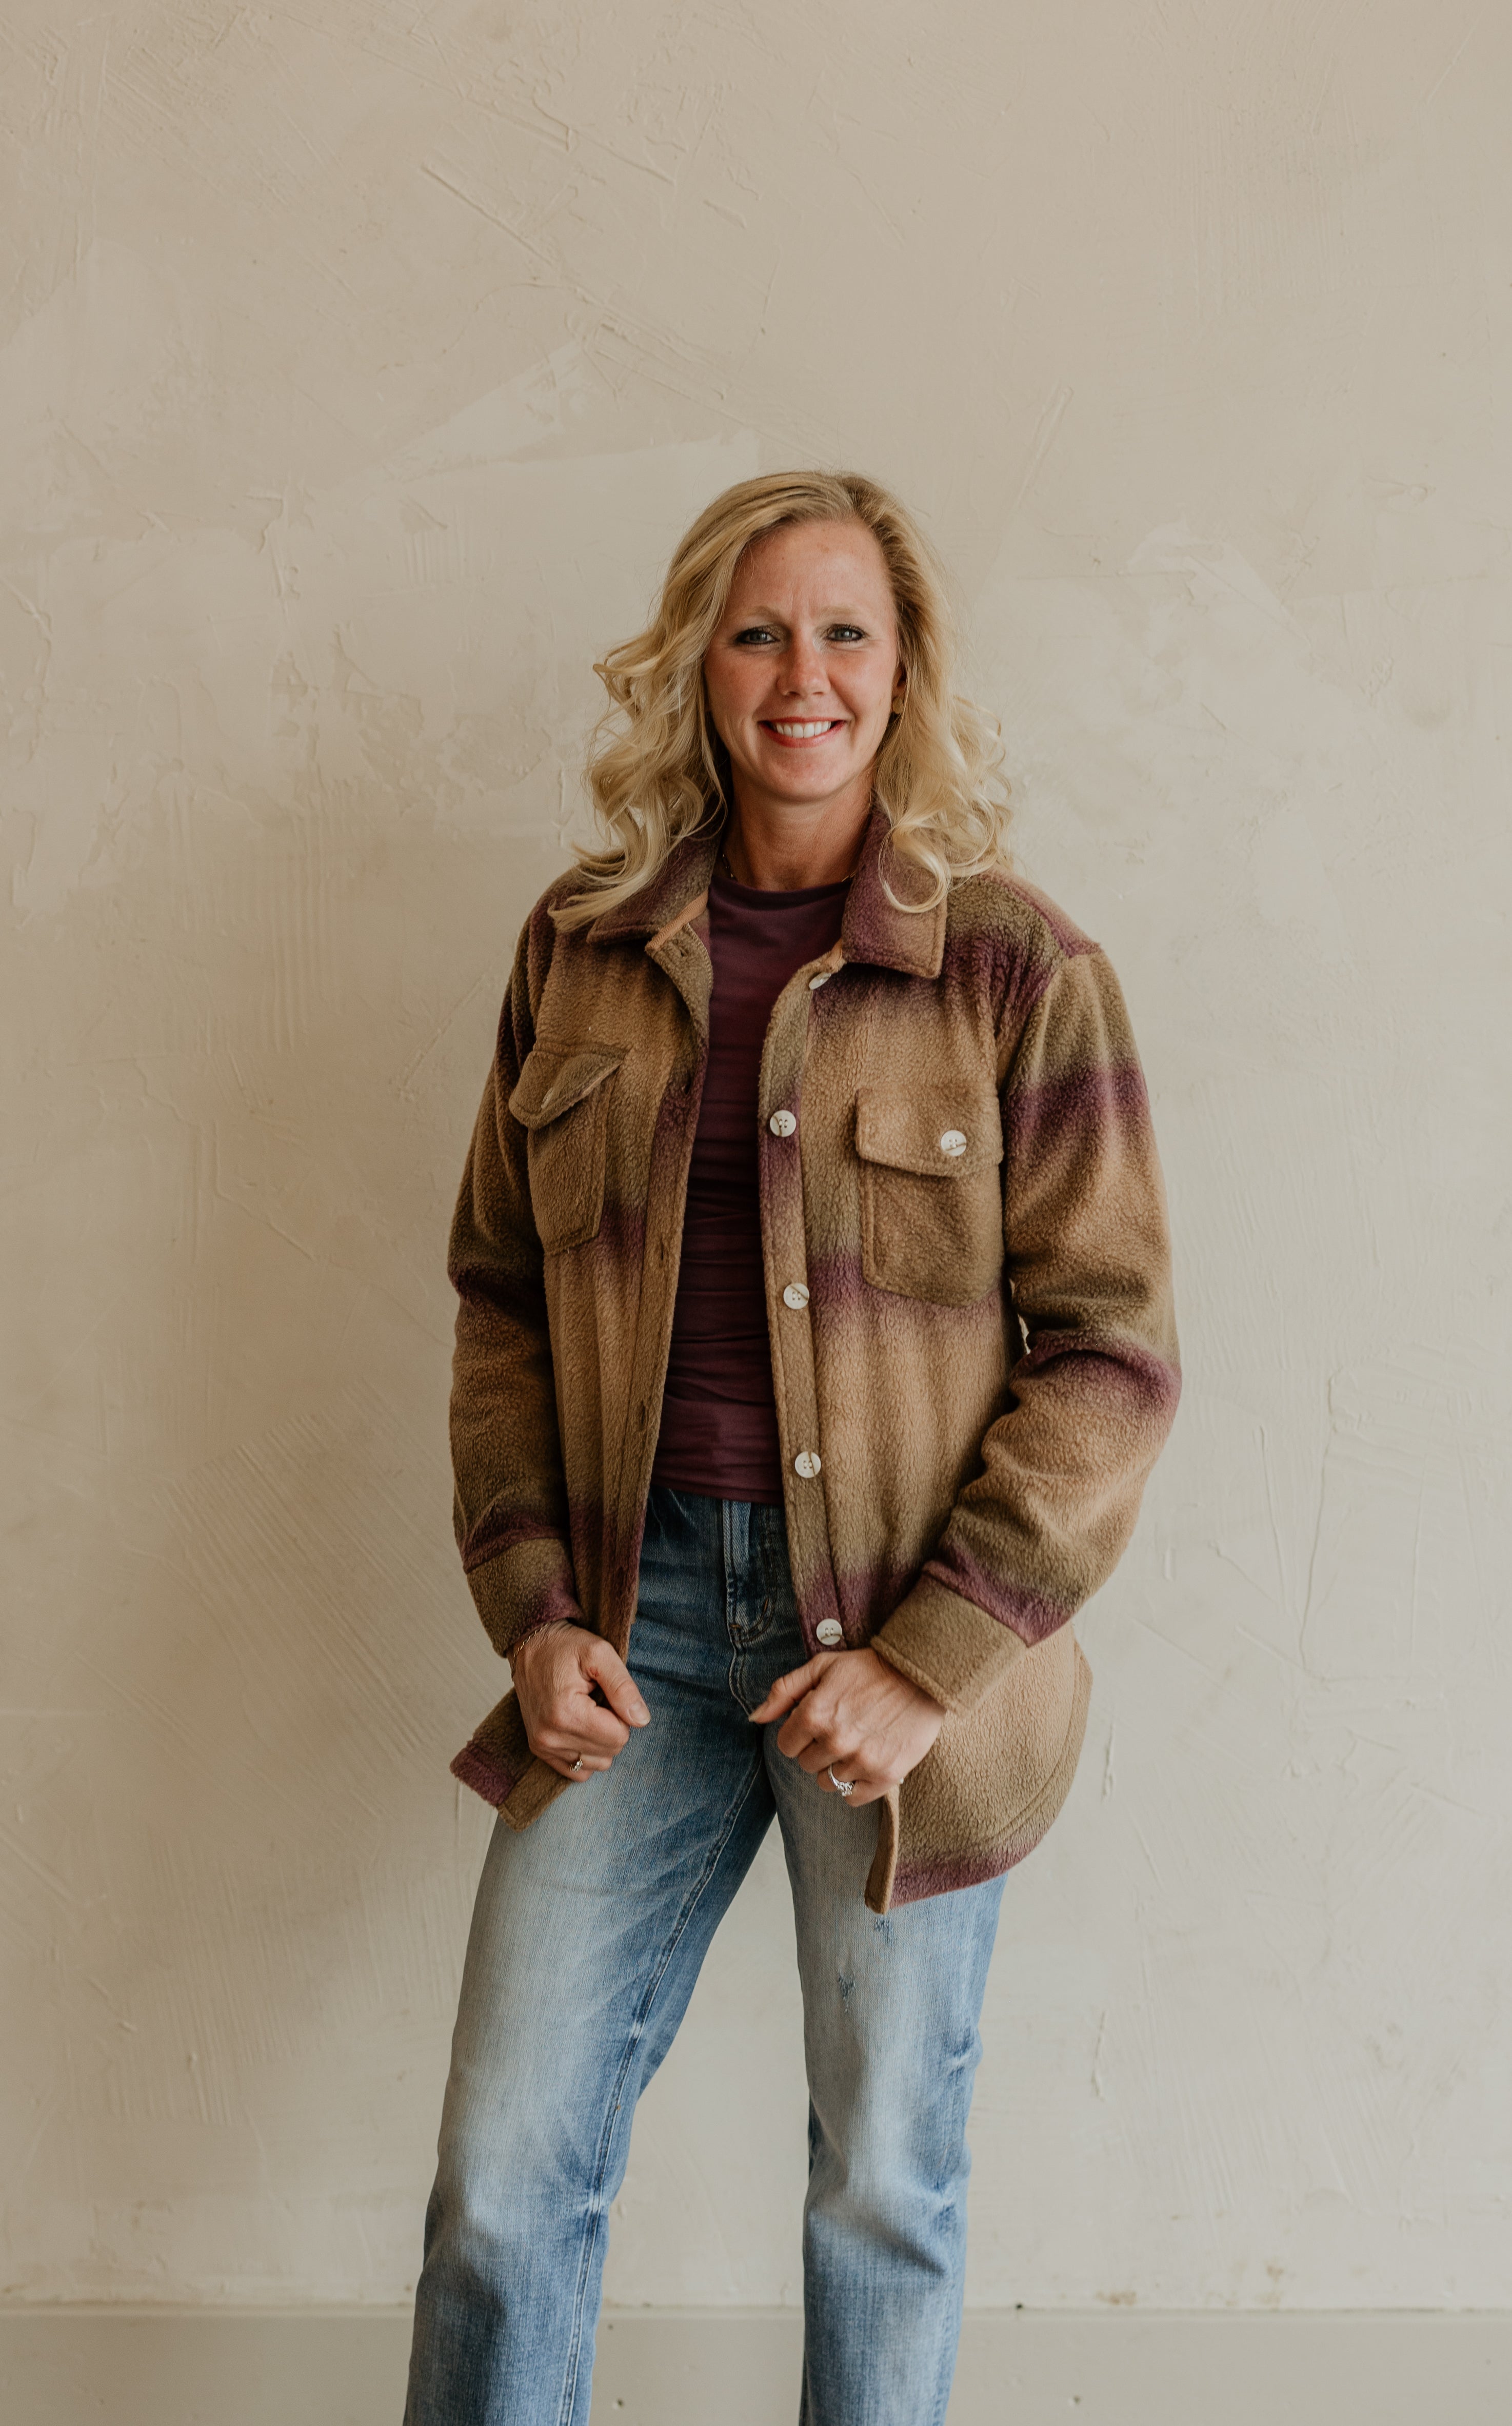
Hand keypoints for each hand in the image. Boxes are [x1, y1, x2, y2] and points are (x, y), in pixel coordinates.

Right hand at [511, 1620, 649, 1780]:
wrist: (529, 1646)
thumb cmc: (565, 1647)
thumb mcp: (600, 1653)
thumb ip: (623, 1687)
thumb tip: (641, 1720)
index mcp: (566, 1713)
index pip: (618, 1737)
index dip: (622, 1714)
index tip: (606, 1694)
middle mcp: (550, 1736)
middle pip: (609, 1752)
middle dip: (611, 1727)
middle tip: (596, 1700)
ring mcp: (542, 1746)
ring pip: (596, 1764)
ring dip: (599, 1741)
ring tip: (586, 1711)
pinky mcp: (539, 1750)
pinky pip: (577, 1771)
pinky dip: (585, 1753)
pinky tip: (580, 1727)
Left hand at [749, 1648, 943, 1807]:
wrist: (921, 1675)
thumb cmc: (868, 1669)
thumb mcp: (822, 1666)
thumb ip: (784, 1691)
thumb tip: (756, 1718)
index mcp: (814, 1713)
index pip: (786, 1746)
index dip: (799, 1734)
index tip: (816, 1723)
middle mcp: (835, 1740)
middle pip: (807, 1765)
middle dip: (818, 1748)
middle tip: (842, 1727)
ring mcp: (861, 1761)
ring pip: (828, 1783)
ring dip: (838, 1766)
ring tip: (857, 1742)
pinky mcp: (886, 1775)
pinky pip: (853, 1799)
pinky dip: (857, 1785)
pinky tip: (868, 1760)